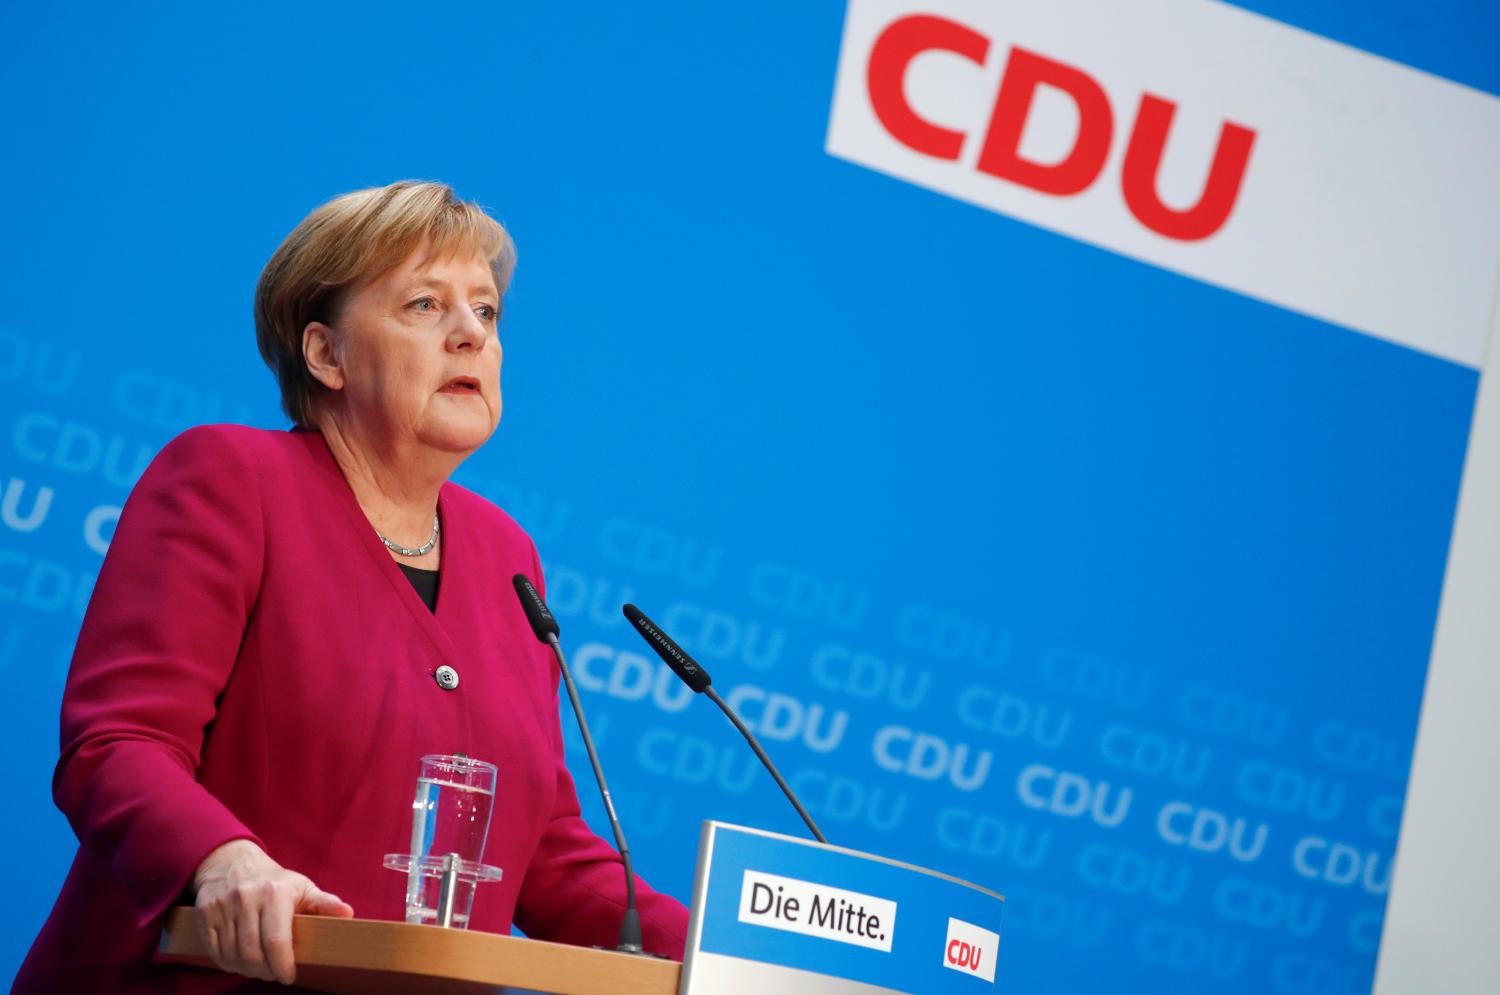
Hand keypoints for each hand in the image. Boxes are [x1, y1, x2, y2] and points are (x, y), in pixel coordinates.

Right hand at [191, 838, 353, 984]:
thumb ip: (324, 903)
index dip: (283, 965)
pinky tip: (240, 962)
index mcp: (275, 893)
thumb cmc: (274, 882)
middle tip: (274, 974)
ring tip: (259, 969)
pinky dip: (228, 963)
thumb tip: (347, 914)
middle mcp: (246, 898)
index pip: (277, 941)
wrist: (232, 863)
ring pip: (233, 955)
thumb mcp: (302, 887)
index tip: (288, 976)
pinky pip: (214, 951)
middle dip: (265, 971)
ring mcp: (223, 906)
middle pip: (253, 953)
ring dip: (247, 970)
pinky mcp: (205, 914)